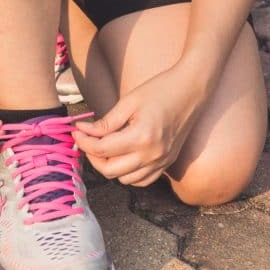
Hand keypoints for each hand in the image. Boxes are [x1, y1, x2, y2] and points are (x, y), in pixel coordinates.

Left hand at [73, 64, 207, 186]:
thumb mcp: (129, 102)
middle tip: (87, 140)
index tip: (76, 131)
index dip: (84, 141)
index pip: (102, 149)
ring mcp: (162, 162)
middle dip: (93, 156)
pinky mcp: (167, 163)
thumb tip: (83, 131)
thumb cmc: (160, 90)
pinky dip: (128, 174)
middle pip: (110, 170)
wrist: (192, 89)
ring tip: (104, 148)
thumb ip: (106, 122)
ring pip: (124, 180)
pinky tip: (123, 157)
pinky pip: (142, 180)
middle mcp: (153, 155)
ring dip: (110, 167)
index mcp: (142, 137)